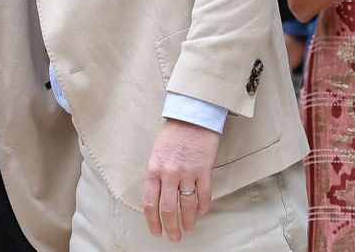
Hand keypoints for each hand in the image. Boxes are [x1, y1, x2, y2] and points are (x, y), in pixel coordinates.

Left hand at [143, 119, 220, 241]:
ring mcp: (187, 173)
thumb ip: (156, 175)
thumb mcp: (156, 153)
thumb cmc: (173, 134)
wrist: (192, 116)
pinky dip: (203, 208)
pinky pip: (204, 196)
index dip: (153, 221)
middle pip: (168, 209)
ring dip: (188, 221)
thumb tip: (158, 197)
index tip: (156, 231)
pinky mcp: (204, 171)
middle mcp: (169, 174)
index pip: (150, 202)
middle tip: (174, 237)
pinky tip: (201, 213)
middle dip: (170, 227)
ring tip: (188, 228)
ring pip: (187, 206)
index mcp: (153, 169)